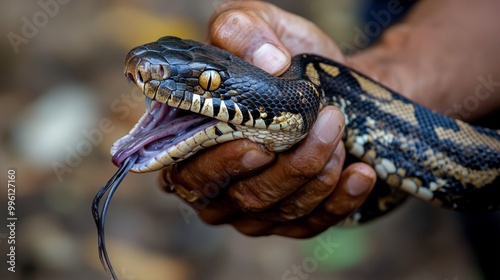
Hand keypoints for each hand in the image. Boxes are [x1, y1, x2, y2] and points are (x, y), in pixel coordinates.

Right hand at [159, 1, 376, 237]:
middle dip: (288, 167)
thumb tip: (267, 64)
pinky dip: (340, 200)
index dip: (219, 168)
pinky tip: (360, 173)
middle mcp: (219, 185)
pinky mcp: (293, 219)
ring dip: (317, 173)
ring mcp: (256, 208)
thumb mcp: (261, 24)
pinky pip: (313, 223)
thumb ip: (243, 28)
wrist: (335, 85)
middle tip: (325, 124)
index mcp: (192, 143)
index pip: (189, 173)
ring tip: (340, 133)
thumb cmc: (288, 57)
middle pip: (243, 197)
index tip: (257, 147)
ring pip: (281, 210)